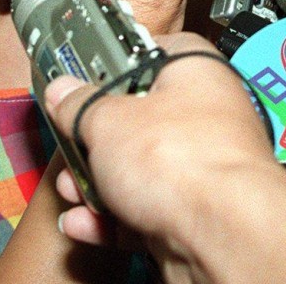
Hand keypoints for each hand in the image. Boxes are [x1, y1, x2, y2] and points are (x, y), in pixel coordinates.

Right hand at [43, 33, 278, 248]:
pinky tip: (83, 223)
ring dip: (96, 182)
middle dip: (95, 138)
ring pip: (138, 169)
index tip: (80, 76)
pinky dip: (111, 218)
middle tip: (71, 142)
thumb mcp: (108, 120)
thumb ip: (81, 106)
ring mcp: (200, 167)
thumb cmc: (184, 160)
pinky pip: (144, 208)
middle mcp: (205, 116)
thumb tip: (65, 93)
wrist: (220, 234)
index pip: (154, 51)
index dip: (115, 62)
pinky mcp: (193, 212)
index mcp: (195, 71)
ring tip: (71, 190)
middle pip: (138, 118)